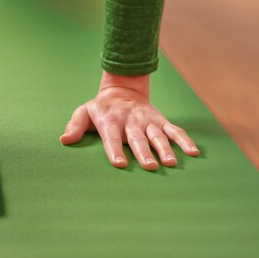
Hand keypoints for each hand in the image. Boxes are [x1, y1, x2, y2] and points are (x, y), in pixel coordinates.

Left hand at [60, 71, 199, 169]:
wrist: (123, 90)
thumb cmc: (101, 109)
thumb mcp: (84, 112)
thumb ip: (75, 126)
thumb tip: (64, 139)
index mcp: (111, 121)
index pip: (112, 138)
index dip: (115, 151)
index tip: (120, 164)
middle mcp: (131, 122)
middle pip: (138, 139)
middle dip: (143, 153)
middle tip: (149, 167)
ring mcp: (148, 121)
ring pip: (158, 136)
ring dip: (165, 149)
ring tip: (170, 162)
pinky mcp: (161, 121)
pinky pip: (175, 131)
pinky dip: (185, 140)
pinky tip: (193, 152)